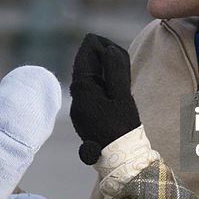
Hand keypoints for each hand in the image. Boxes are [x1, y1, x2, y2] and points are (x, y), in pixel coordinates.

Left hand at [69, 33, 140, 164]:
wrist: (120, 157)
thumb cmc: (122, 127)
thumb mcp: (122, 95)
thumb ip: (116, 70)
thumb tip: (109, 48)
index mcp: (82, 91)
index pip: (83, 59)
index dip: (94, 46)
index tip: (103, 40)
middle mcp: (75, 99)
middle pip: (83, 69)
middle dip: (96, 57)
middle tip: (112, 50)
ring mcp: (78, 109)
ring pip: (86, 81)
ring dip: (98, 70)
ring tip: (112, 63)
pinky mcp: (84, 117)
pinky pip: (88, 93)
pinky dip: (98, 83)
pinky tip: (109, 84)